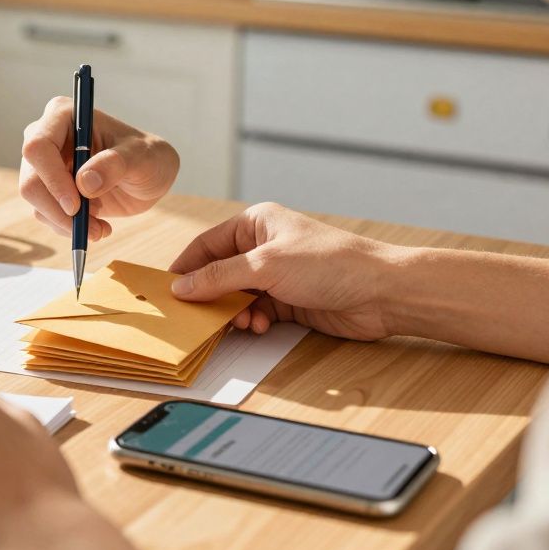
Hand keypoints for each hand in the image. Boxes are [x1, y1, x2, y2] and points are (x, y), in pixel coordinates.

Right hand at [20, 96, 178, 240]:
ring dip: (67, 223)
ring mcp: (44, 165)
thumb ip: (115, 165)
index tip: (76, 206)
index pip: (38, 146)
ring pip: (36, 201)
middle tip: (92, 227)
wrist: (149, 178)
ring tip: (101, 227)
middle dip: (59, 210)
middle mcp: (46, 137)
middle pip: (30, 180)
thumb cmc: (148, 157)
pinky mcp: (48, 189)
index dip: (52, 178)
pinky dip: (69, 228)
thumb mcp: (143, 158)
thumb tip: (84, 182)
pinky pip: (45, 214)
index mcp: (64, 116)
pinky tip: (97, 225)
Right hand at [169, 202, 403, 341]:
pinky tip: (260, 326)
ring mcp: (276, 275)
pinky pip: (256, 312)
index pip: (207, 245)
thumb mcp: (266, 266)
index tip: (167, 291)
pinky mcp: (289, 300)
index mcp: (255, 223)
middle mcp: (263, 247)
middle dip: (210, 296)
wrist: (381, 292)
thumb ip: (219, 277)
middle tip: (197, 316)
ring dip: (234, 312)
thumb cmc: (330, 264)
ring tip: (242, 322)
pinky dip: (253, 321)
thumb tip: (181, 286)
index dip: (186, 267)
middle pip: (219, 273)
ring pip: (236, 296)